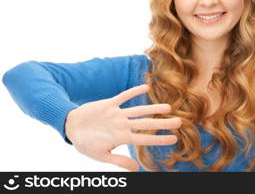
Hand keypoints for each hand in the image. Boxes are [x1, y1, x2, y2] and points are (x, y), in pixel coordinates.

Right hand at [65, 84, 181, 171]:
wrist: (71, 127)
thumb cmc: (85, 144)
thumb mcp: (100, 156)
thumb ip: (118, 161)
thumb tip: (136, 170)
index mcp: (121, 138)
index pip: (144, 139)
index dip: (159, 139)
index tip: (174, 139)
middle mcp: (123, 125)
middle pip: (146, 123)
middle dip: (162, 123)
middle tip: (180, 122)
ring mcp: (117, 114)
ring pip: (138, 110)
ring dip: (153, 108)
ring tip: (169, 107)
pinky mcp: (109, 104)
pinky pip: (123, 96)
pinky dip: (133, 92)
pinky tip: (146, 87)